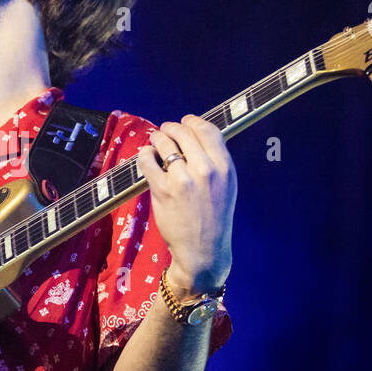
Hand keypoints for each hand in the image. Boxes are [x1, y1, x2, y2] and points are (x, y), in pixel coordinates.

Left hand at [135, 115, 236, 291]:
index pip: (208, 130)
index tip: (185, 122)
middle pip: (183, 132)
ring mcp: (183, 180)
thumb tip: (196, 135)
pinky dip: (144, 154)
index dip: (193, 121)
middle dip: (171, 128)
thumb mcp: (227, 185)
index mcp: (225, 167)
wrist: (204, 249)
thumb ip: (216, 160)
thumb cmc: (214, 216)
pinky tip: (147, 156)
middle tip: (165, 131)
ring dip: (156, 138)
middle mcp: (206, 170)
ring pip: (164, 143)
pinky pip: (147, 161)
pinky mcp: (163, 190)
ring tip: (154, 142)